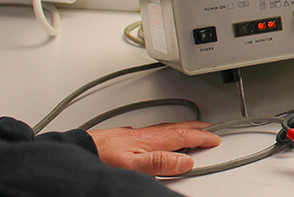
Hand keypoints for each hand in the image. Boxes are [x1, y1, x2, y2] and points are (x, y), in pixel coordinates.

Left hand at [88, 121, 220, 175]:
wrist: (79, 150)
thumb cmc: (101, 158)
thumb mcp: (133, 165)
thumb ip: (159, 163)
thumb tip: (184, 162)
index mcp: (151, 140)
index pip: (183, 137)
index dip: (201, 138)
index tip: (214, 140)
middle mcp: (145, 134)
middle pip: (177, 128)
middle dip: (196, 128)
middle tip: (209, 129)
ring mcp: (136, 134)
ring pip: (166, 128)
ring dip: (182, 128)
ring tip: (192, 129)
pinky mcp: (126, 137)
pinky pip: (154, 130)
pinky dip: (165, 130)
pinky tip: (160, 135)